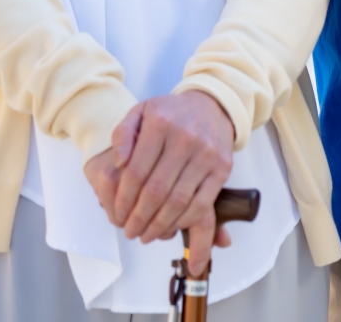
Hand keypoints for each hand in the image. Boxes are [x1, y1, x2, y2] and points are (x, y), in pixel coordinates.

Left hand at [98, 91, 234, 272]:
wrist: (213, 105)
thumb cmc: (171, 114)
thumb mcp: (141, 111)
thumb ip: (122, 134)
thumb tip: (117, 163)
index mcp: (160, 124)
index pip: (137, 171)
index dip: (125, 199)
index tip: (118, 215)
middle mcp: (185, 138)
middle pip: (157, 191)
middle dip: (139, 218)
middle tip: (130, 232)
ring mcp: (206, 154)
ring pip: (178, 201)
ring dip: (159, 225)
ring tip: (146, 235)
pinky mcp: (222, 168)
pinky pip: (202, 204)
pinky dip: (184, 221)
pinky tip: (171, 226)